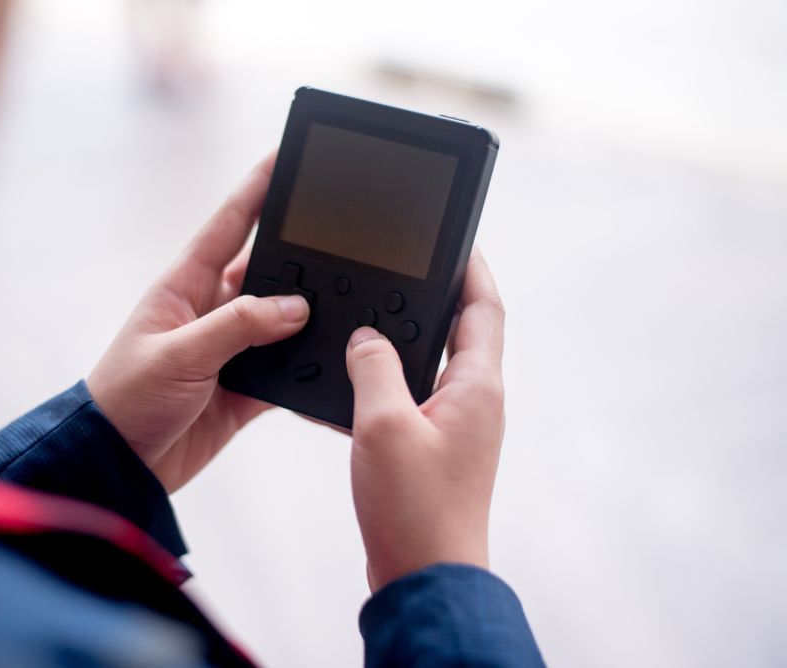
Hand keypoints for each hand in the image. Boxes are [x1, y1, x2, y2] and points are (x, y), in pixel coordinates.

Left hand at [87, 153, 309, 492]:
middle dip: (300, 255)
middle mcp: (211, 312)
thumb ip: (239, 326)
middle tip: (341, 238)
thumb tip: (296, 307)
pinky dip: (307, 368)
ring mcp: (229, 350)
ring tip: (345, 304)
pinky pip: (285, 371)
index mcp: (184, 287)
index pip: (229, 226)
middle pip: (266, 270)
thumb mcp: (179, 354)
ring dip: (309, 317)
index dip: (257, 189)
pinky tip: (331, 361)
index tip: (286, 157)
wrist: (117, 465)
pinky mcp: (243, 389)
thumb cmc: (125, 399)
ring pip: (282, 321)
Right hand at [346, 249, 505, 591]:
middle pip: (463, 332)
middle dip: (438, 298)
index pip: (483, 308)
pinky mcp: (438, 450)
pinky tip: (360, 382)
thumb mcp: (383, 425)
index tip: (456, 240)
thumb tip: (367, 339)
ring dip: (410, 340)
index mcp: (476, 387)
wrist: (425, 575)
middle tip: (408, 269)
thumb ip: (374, 369)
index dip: (471, 269)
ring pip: (436, 365)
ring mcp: (459, 428)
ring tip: (376, 317)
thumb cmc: (415, 508)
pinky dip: (393, 381)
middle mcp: (476, 403)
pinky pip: (417, 398)